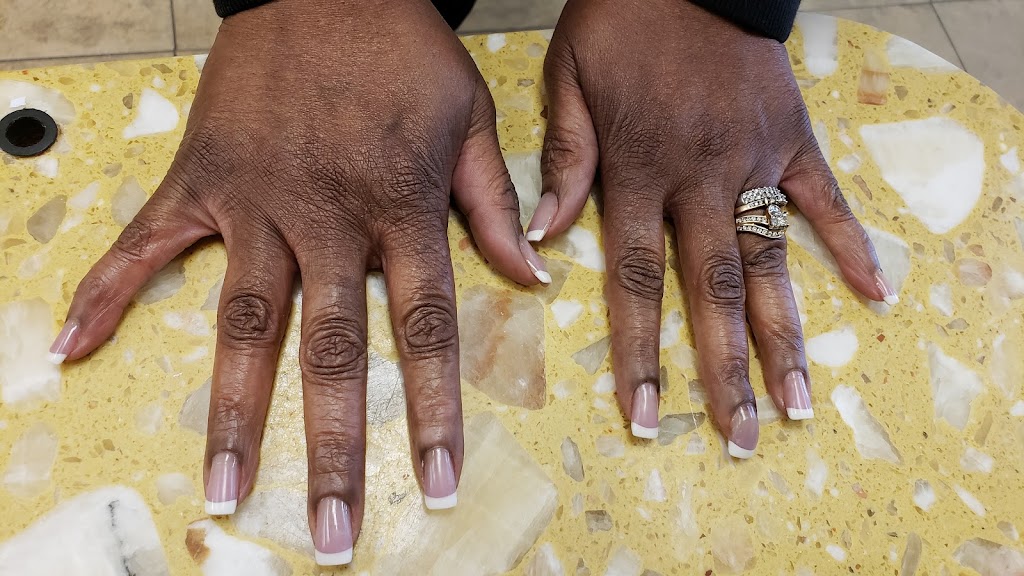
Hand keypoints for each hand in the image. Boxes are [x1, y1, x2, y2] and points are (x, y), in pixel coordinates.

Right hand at [48, 0, 547, 563]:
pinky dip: (108, 292)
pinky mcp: (201, 178)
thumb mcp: (470, 116)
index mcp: (397, 209)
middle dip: (333, 446)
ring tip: (221, 485)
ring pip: (242, 322)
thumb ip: (494, 204)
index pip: (423, 330)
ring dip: (231, 409)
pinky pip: (147, 243)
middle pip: (329, 351)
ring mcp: (255, 202)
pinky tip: (73, 345)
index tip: (436, 481)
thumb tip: (532, 277)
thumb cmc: (402, 46)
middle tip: (329, 529)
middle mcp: (325, 219)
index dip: (434, 412)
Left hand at [532, 0, 895, 454]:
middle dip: (725, 369)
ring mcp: (754, 160)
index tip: (643, 414)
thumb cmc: (617, 21)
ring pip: (771, 260)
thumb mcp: (569, 80)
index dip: (640, 353)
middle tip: (743, 436)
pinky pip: (826, 197)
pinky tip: (873, 293)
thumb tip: (547, 242)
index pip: (639, 280)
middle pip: (714, 290)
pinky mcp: (794, 138)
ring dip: (787, 334)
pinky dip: (850, 242)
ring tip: (800, 399)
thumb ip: (563, 161)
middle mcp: (700, 177)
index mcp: (638, 169)